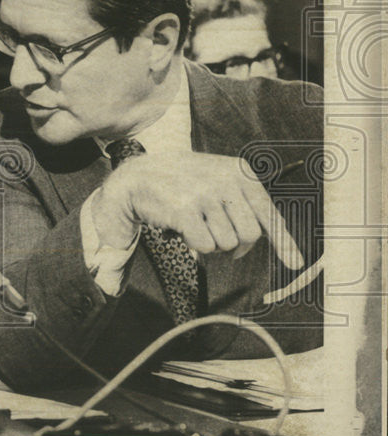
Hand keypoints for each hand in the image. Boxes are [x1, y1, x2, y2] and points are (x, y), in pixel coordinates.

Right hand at [90, 151, 303, 268]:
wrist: (139, 176)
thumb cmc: (183, 184)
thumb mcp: (218, 182)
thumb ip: (242, 208)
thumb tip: (250, 248)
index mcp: (240, 172)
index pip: (268, 213)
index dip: (283, 242)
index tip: (295, 264)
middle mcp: (226, 180)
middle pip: (250, 235)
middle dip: (236, 244)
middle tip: (216, 234)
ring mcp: (205, 194)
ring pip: (227, 243)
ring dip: (211, 242)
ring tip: (194, 222)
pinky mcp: (185, 210)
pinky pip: (205, 246)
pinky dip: (195, 245)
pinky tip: (183, 227)